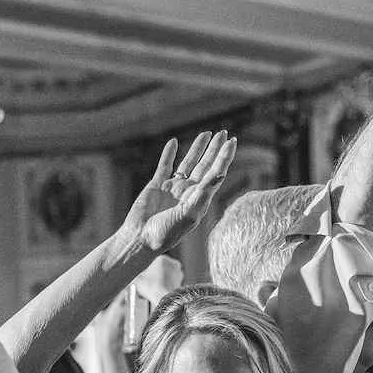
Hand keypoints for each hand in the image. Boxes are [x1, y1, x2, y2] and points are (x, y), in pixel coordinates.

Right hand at [120, 131, 236, 253]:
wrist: (140, 239)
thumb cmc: (166, 233)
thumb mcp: (188, 215)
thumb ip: (203, 195)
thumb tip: (220, 175)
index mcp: (199, 200)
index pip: (215, 174)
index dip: (224, 158)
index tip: (232, 142)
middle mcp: (188, 192)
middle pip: (205, 166)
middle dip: (215, 150)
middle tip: (224, 133)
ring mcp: (173, 188)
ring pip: (188, 163)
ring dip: (197, 148)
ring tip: (207, 133)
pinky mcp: (156, 185)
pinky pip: (164, 166)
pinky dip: (168, 154)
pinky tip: (174, 142)